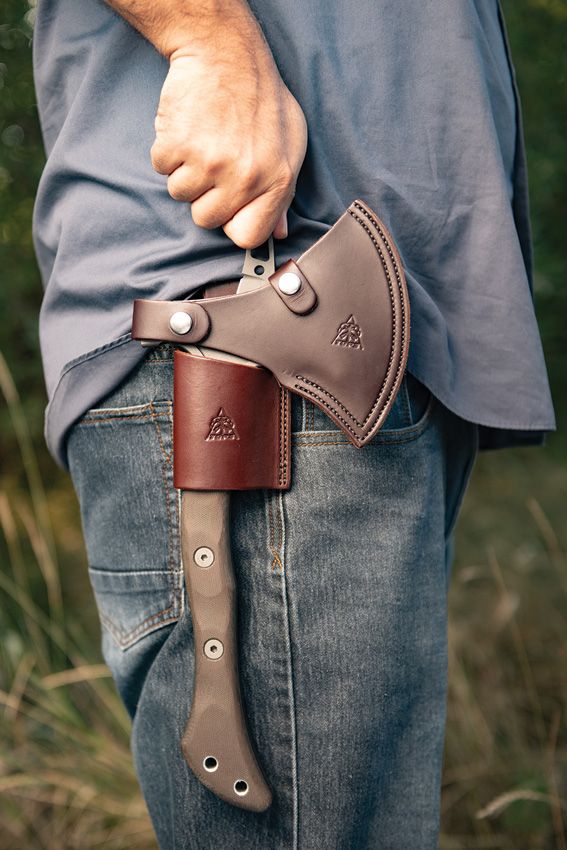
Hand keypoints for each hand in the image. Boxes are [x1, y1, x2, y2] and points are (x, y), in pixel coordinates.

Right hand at [150, 37, 307, 247]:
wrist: (224, 53)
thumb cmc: (260, 97)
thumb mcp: (289, 143)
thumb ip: (282, 191)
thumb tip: (278, 231)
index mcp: (276, 180)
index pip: (248, 236)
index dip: (235, 223)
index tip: (231, 207)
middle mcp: (245, 178)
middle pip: (207, 219)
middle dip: (205, 196)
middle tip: (214, 162)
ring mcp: (209, 163)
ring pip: (181, 194)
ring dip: (185, 171)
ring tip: (202, 140)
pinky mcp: (177, 146)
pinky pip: (162, 169)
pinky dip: (168, 151)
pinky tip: (187, 128)